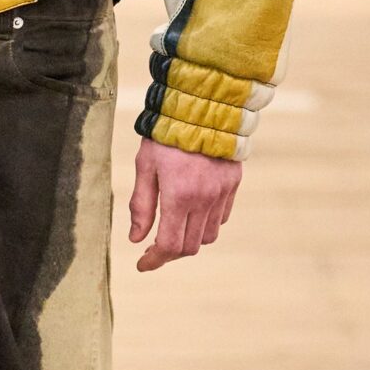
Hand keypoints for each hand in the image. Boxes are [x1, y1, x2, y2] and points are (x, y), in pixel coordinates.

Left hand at [128, 137, 240, 270]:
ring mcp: (222, 193)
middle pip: (190, 247)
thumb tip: (136, 239)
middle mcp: (205, 199)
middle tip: (153, 248)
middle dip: (170, 253)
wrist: (202, 105)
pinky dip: (207, 223)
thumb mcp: (145, 167)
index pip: (169, 245)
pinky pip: (222, 217)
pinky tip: (192, 212)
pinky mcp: (233, 184)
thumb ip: (141, 206)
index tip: (142, 264)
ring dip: (190, 239)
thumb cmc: (165, 134)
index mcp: (179, 196)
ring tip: (173, 228)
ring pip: (208, 235)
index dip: (155, 260)